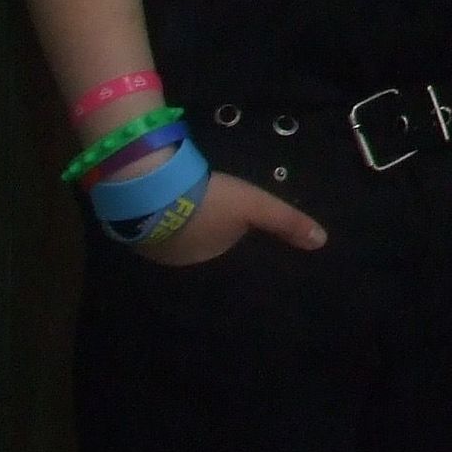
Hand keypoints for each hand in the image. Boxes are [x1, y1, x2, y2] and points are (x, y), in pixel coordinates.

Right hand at [142, 171, 326, 266]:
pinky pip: (151, 223)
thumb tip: (322, 242)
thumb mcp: (256, 206)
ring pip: (174, 233)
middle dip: (204, 223)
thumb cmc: (211, 201)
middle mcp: (179, 262)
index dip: (231, 228)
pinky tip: (159, 198)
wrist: (152, 189)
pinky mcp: (129, 230)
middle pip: (199, 240)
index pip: (225, 246)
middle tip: (206, 199)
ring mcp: (151, 248)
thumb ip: (287, 222)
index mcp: (208, 260)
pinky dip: (157, 213)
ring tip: (183, 196)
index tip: (230, 213)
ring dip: (178, 218)